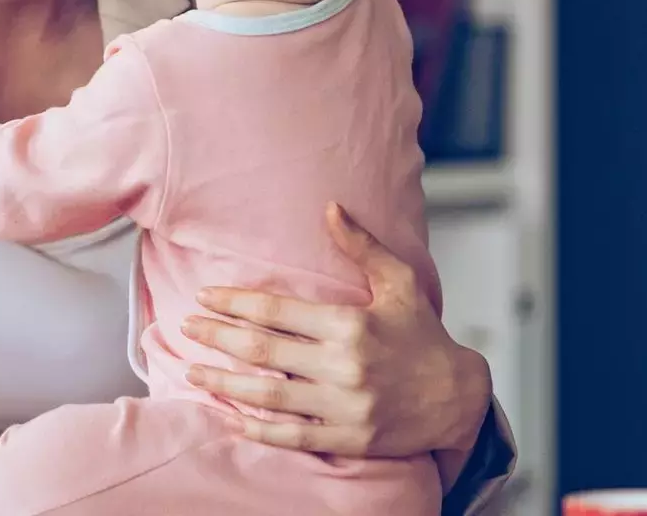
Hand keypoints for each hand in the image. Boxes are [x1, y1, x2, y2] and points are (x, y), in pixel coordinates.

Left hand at [180, 203, 491, 457]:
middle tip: (187, 327)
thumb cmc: (424, 336)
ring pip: (269, 396)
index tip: (205, 297)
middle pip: (263, 351)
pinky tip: (232, 419)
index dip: (235, 303)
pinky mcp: (348, 439)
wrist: (459, 397)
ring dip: (225, 383)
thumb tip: (330, 208)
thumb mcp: (399, 283)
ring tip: (193, 372)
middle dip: (218, 337)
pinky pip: (293, 436)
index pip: (276, 312)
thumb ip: (361, 247)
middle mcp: (343, 367)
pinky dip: (259, 429)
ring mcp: (344, 407)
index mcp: (350, 325)